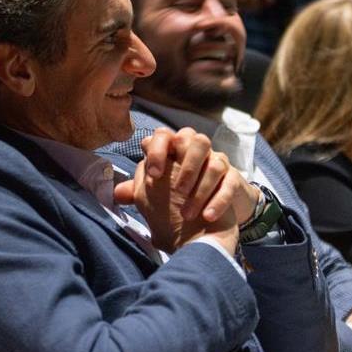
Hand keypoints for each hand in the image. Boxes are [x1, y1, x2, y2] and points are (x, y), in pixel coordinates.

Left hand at [113, 127, 244, 253]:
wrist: (213, 215)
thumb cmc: (180, 199)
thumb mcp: (158, 197)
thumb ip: (138, 193)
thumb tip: (117, 194)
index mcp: (173, 150)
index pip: (163, 135)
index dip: (157, 150)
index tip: (152, 176)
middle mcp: (196, 151)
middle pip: (192, 137)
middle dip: (183, 164)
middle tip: (175, 190)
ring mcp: (217, 163)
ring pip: (214, 160)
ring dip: (200, 187)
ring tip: (188, 213)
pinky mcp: (234, 179)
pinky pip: (229, 184)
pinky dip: (218, 201)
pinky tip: (206, 217)